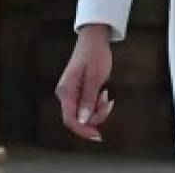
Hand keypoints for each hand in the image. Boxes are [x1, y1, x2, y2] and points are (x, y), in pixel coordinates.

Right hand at [55, 24, 114, 141]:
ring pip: (84, 112)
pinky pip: (87, 104)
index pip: (70, 120)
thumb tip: (82, 121)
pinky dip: (97, 102)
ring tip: (107, 94)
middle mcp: (65, 94)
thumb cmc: (95, 55)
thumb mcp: (95, 78)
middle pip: (78, 118)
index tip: (98, 136)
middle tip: (109, 103)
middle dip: (95, 115)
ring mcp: (71, 93)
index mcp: (66, 92)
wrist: (94, 39)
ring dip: (98, 108)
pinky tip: (104, 92)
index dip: (83, 130)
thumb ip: (88, 99)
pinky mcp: (78, 90)